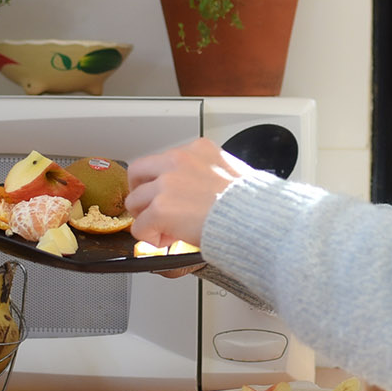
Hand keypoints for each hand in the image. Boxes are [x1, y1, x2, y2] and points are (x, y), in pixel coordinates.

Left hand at [125, 138, 257, 248]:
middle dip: (141, 192)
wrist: (256, 219)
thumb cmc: (252, 203)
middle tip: (150, 209)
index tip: (172, 197)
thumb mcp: (234, 172)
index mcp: (199, 149)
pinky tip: (167, 241)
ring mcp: (167, 184)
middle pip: (138, 172)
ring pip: (135, 201)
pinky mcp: (161, 208)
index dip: (165, 182)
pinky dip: (150, 237)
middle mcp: (179, 160)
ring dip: (146, 218)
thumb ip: (212, 174)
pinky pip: (140, 227)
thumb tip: (204, 192)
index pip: (167, 159)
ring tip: (164, 230)